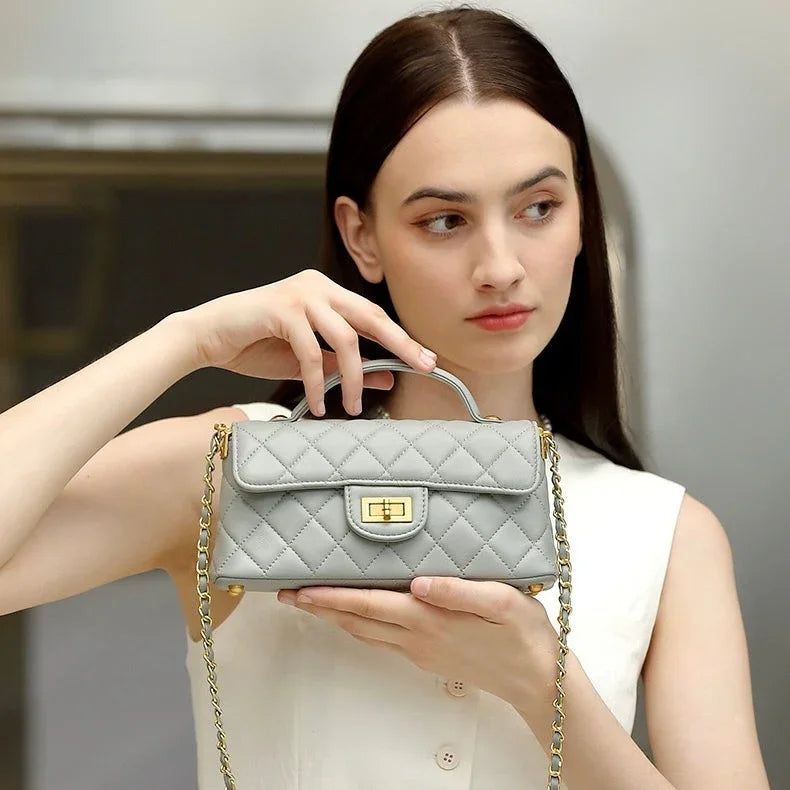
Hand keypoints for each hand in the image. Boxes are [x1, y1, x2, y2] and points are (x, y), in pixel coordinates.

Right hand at [175, 268, 437, 415]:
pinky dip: (317, 381)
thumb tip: (388, 377)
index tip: (426, 360)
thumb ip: (344, 366)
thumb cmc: (256, 345)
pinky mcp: (281, 308)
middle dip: (400, 345)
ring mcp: (300, 294)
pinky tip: (317, 403)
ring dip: (353, 377)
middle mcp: (318, 286)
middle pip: (371, 317)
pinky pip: (311, 351)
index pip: (373, 316)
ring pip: (346, 337)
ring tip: (351, 406)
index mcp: (327, 294)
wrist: (206, 336)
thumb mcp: (310, 361)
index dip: (401, 339)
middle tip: (423, 368)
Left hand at [277, 576, 557, 708]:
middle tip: (288, 595)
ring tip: (312, 604)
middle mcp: (418, 637)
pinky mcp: (428, 657)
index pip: (369, 605)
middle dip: (320, 608)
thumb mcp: (500, 601)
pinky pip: (383, 640)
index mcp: (429, 620)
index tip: (302, 590)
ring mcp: (421, 650)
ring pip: (366, 633)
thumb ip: (457, 591)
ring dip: (336, 618)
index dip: (333, 597)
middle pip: (358, 621)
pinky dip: (360, 626)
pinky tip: (356, 617)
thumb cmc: (523, 634)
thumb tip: (418, 582)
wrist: (536, 678)